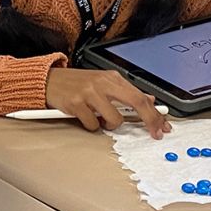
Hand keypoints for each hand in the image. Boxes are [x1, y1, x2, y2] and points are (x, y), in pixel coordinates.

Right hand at [45, 67, 171, 136]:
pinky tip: (85, 117)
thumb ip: (124, 93)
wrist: (48, 80)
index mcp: (112, 78)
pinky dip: (91, 125)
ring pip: (115, 118)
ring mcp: (89, 92)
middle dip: (149, 120)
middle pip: (136, 102)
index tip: (162, 125)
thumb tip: (149, 100)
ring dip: (110, 125)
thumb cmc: (76, 84)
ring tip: (100, 118)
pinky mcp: (76, 103)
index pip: (140, 95)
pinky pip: (93, 124)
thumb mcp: (102, 83)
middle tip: (153, 132)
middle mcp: (103, 83)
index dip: (154, 113)